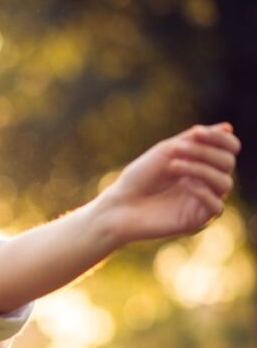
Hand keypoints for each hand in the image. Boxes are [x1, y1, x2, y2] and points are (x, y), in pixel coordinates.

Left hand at [94, 123, 240, 246]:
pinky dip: (204, 193)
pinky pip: (217, 207)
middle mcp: (206, 181)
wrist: (119, 206)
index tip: (196, 132)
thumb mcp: (166, 151)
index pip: (228, 148)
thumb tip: (228, 127)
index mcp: (201, 162)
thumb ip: (195, 139)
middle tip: (176, 151)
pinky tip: (186, 187)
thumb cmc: (139, 177)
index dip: (219, 138)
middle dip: (205, 152)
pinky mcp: (197, 219)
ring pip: (225, 183)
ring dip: (201, 170)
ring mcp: (203, 200)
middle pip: (227, 163)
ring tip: (173, 166)